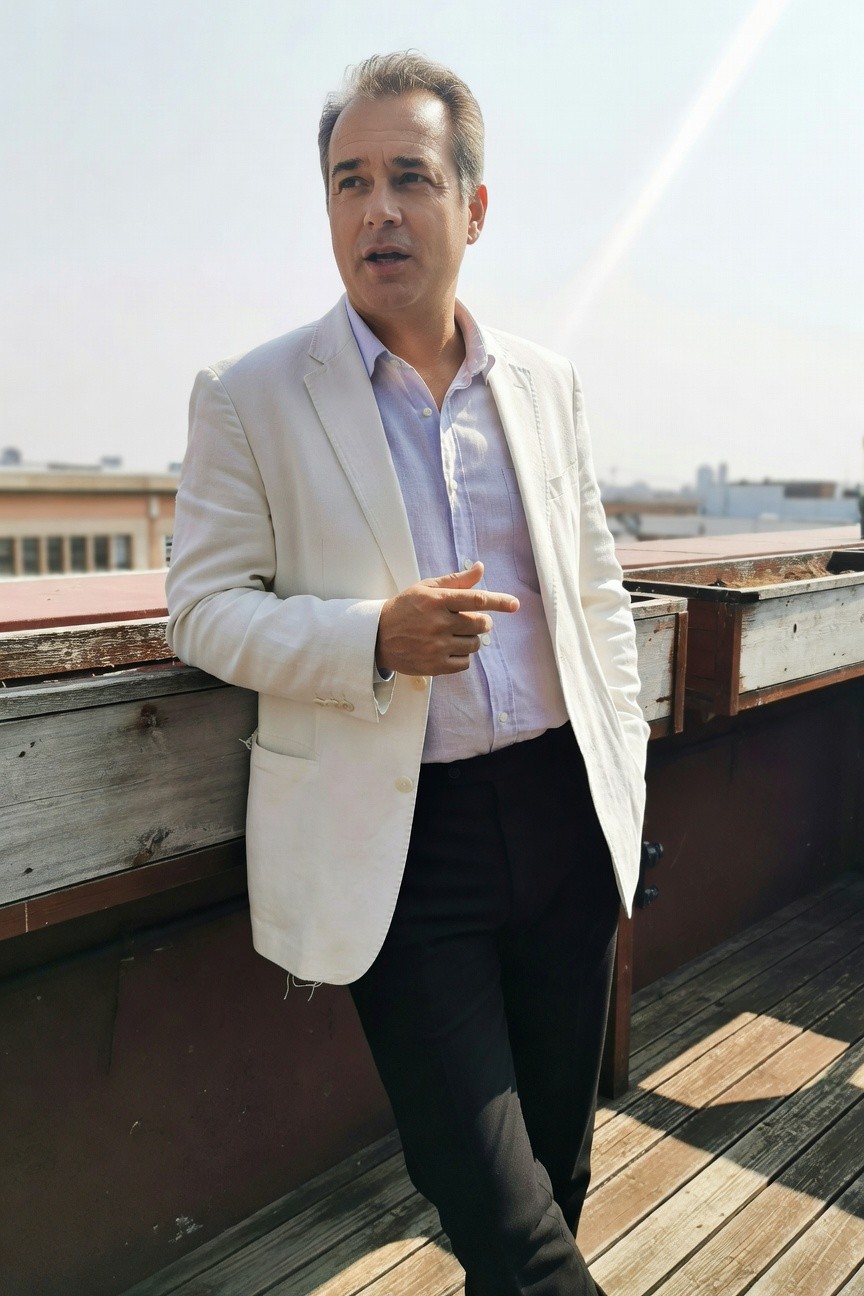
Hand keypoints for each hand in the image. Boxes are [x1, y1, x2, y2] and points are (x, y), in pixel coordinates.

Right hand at [376, 562, 518, 676]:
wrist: (377, 637)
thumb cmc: (405, 608)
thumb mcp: (426, 588)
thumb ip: (456, 581)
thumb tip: (480, 568)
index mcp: (437, 601)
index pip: (476, 599)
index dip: (499, 601)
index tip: (515, 604)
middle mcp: (438, 623)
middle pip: (480, 625)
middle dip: (482, 623)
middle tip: (470, 621)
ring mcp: (437, 646)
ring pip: (474, 645)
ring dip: (470, 639)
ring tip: (453, 635)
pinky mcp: (435, 666)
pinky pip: (465, 663)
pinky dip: (462, 656)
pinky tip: (448, 649)